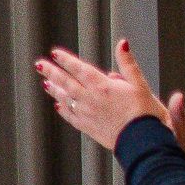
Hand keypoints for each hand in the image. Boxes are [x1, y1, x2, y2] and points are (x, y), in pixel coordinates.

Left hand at [36, 39, 172, 152]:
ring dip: (55, 90)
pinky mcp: (88, 128)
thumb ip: (128, 63)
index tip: (54, 53)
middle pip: (67, 83)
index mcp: (103, 86)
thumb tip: (122, 43)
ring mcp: (87, 114)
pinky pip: (71, 117)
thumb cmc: (144, 112)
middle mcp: (91, 99)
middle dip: (52, 72)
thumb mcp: (140, 83)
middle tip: (39, 64)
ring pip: (66, 99)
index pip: (80, 69)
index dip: (66, 60)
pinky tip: (58, 106)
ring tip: (46, 84)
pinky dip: (63, 110)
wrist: (142, 141)